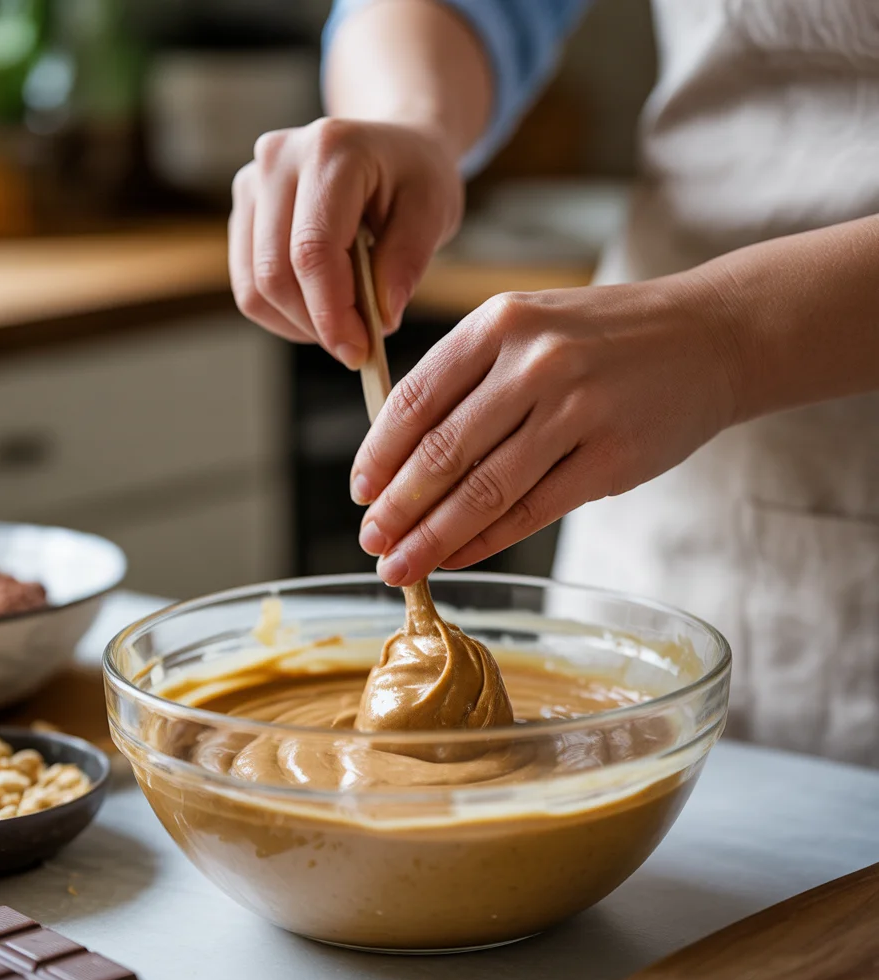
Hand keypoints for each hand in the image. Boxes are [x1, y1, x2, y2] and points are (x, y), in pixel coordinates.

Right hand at [228, 118, 463, 366]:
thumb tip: (381, 318)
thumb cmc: (416, 178)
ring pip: (255, 286)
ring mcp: (252, 183)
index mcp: (330, 151)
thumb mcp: (434, 212)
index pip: (312, 251)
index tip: (359, 351)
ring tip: (343, 324)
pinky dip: (283, 313)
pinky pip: (249, 284)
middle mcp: (278, 159)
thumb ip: (408, 262)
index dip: (331, 312)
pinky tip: (321, 309)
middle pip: (275, 273)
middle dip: (317, 324)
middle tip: (358, 346)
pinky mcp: (244, 211)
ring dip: (298, 324)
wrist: (392, 149)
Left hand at [350, 278, 743, 584]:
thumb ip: (470, 377)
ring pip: (483, 489)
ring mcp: (576, 410)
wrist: (710, 336)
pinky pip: (531, 511)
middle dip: (398, 507)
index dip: (380, 453)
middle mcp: (535, 362)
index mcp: (500, 323)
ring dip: (432, 537)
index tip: (360, 492)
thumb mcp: (531, 326)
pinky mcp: (610, 458)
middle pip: (443, 451)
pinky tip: (456, 558)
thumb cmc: (606, 339)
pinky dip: (485, 541)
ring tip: (400, 565)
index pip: (417, 398)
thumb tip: (402, 457)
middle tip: (371, 542)